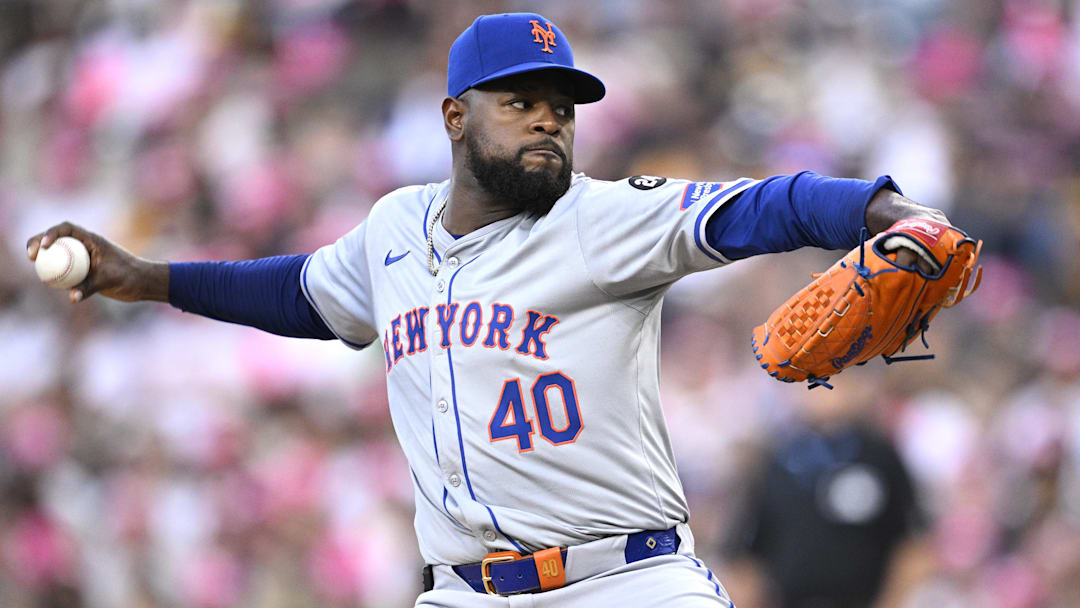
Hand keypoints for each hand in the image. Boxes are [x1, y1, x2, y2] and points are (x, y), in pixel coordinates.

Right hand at [26, 222, 168, 302]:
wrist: (142, 283)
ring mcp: (83, 258)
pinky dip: (54, 272)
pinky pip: (64, 269)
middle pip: (57, 239)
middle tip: (31, 255)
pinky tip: (47, 281)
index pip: (67, 228)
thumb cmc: (130, 276)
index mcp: (92, 239)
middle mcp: (85, 246)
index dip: (51, 233)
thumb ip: (89, 287)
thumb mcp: (108, 280)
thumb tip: (72, 298)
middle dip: (39, 242)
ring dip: (44, 257)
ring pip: (58, 254)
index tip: (45, 246)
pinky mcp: (83, 270)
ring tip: (32, 263)